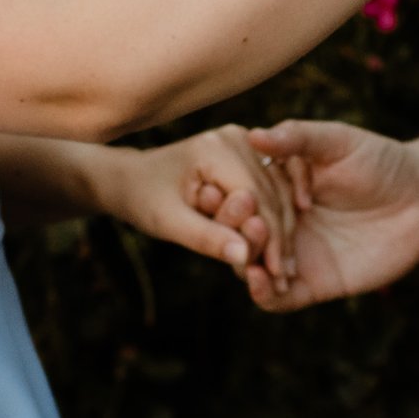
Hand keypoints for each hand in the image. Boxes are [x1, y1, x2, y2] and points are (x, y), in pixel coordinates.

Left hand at [98, 125, 302, 290]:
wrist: (132, 177)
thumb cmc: (144, 199)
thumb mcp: (169, 223)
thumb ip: (207, 238)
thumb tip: (245, 257)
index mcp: (217, 149)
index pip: (257, 197)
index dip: (269, 238)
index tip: (276, 275)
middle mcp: (237, 138)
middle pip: (271, 194)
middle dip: (279, 238)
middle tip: (285, 279)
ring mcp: (244, 142)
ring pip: (277, 192)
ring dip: (282, 231)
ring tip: (284, 271)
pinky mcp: (248, 153)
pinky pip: (270, 188)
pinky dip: (275, 218)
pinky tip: (279, 248)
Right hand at [210, 121, 418, 311]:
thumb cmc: (380, 160)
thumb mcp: (337, 141)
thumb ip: (297, 138)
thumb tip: (253, 135)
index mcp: (276, 187)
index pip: (239, 195)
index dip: (227, 195)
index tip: (215, 190)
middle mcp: (278, 222)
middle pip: (240, 233)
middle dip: (233, 229)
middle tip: (243, 221)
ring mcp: (294, 255)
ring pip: (251, 266)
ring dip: (244, 260)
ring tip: (250, 247)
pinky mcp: (312, 284)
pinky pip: (278, 299)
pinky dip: (261, 293)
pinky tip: (259, 279)